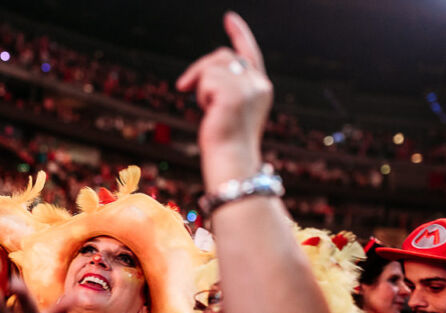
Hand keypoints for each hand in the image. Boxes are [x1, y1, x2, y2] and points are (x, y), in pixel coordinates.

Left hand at [176, 12, 272, 186]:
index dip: (239, 34)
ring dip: (200, 86)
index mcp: (261, 88)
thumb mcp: (228, 109)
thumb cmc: (226, 142)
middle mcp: (259, 83)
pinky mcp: (234, 92)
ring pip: (212, 66)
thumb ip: (224, 86)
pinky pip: (205, 79)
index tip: (229, 18)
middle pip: (223, 56)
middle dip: (200, 69)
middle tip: (183, 86)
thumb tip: (202, 74)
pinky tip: (208, 112)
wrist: (232, 161)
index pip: (249, 53)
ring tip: (208, 110)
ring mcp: (248, 87)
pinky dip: (200, 94)